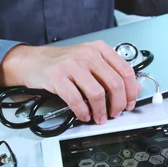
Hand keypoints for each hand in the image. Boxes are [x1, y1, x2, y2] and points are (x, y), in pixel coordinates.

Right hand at [0, 42, 140, 123]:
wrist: (33, 61)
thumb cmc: (63, 63)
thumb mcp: (91, 62)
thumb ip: (112, 73)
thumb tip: (133, 89)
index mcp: (99, 49)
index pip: (126, 71)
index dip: (131, 92)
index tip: (130, 103)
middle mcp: (87, 54)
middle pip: (114, 84)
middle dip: (118, 104)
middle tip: (115, 113)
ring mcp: (72, 65)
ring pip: (97, 93)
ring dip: (101, 111)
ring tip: (99, 117)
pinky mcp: (58, 77)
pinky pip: (76, 99)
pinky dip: (83, 112)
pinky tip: (84, 115)